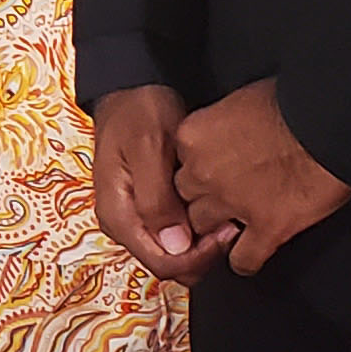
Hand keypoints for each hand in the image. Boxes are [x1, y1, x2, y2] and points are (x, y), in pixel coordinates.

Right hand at [90, 84, 219, 281]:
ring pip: (174, 252)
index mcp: (118, 214)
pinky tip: (215, 209)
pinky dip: (198, 230)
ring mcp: (135, 218)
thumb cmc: (139, 111)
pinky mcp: (149, 209)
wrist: (132, 89)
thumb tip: (173, 245)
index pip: (160, 262)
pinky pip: (175, 236)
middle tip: (232, 224)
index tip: (225, 233)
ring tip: (228, 216)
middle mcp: (124, 223)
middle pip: (168, 263)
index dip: (197, 257)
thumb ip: (157, 198)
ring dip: (203, 243)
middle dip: (203, 253)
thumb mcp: (149, 147)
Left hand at [173, 77, 350, 273]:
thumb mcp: (239, 100)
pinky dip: (245, 261)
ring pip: (205, 228)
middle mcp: (204, 173)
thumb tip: (227, 135)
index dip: (196, 170)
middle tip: (222, 197)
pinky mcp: (267, 227)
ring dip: (218, 228)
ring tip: (233, 226)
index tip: (209, 172)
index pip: (179, 164)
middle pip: (186, 196)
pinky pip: (243, 258)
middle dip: (202, 198)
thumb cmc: (293, 102)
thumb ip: (220, 124)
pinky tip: (249, 257)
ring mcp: (233, 203)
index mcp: (194, 137)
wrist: (330, 121)